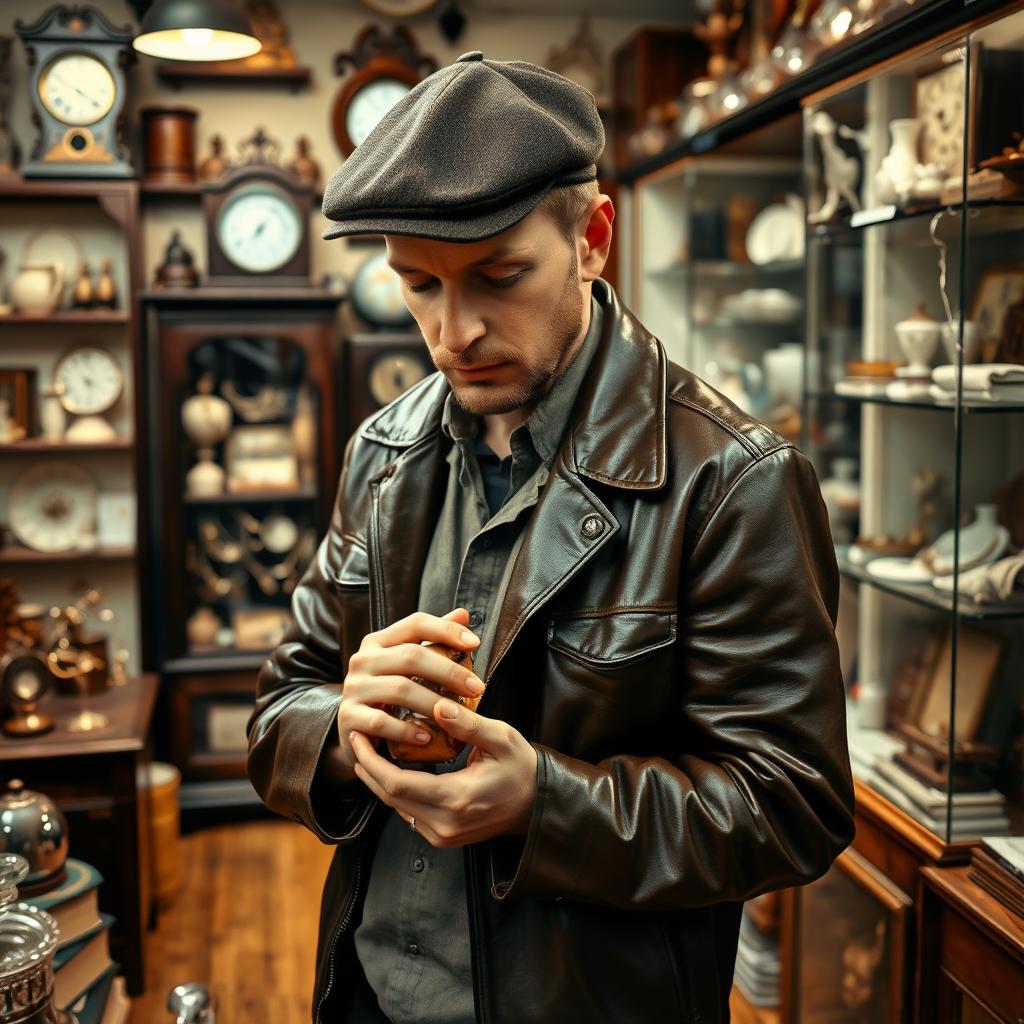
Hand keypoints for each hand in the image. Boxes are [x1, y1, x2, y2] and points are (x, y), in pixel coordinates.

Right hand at [333, 608, 482, 779]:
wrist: (357, 731)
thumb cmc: (390, 694)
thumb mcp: (409, 666)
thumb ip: (434, 640)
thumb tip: (463, 614)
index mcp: (379, 641)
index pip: (415, 623)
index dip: (446, 630)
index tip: (475, 644)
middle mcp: (363, 660)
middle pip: (411, 656)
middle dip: (449, 671)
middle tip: (477, 687)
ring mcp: (353, 688)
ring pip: (400, 689)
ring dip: (434, 703)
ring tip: (458, 716)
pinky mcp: (348, 717)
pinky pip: (381, 722)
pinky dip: (407, 730)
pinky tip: (427, 738)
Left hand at [350, 698, 538, 846]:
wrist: (537, 805)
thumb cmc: (521, 769)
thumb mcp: (501, 739)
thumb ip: (468, 724)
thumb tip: (439, 704)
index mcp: (456, 799)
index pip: (397, 784)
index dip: (371, 761)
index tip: (359, 736)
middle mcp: (444, 824)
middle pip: (390, 798)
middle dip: (367, 768)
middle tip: (356, 738)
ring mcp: (442, 836)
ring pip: (396, 808)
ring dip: (378, 780)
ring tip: (368, 750)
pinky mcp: (443, 838)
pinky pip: (408, 814)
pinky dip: (395, 791)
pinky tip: (390, 769)